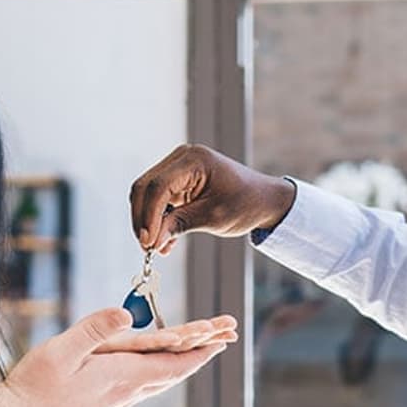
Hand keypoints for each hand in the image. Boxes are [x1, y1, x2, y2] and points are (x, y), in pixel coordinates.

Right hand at [0, 308, 230, 406]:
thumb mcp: (62, 351)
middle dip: (200, 353)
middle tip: (223, 339)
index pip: (173, 362)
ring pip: (157, 382)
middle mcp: (125, 395)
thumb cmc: (34, 389)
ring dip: (181, 365)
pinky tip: (154, 373)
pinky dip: (158, 375)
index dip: (200, 349)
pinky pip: (141, 389)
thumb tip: (127, 315)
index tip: (223, 339)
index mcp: (122, 377)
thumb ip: (95, 329)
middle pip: (172, 372)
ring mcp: (114, 405)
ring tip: (197, 351)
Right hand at [130, 144, 296, 254]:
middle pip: (145, 188)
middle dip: (142, 219)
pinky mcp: (177, 181)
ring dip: (148, 221)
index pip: (158, 186)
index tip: (148, 242)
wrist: (263, 200)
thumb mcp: (213, 217)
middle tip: (148, 247)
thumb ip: (180, 225)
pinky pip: (158, 200)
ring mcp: (177, 168)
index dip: (148, 216)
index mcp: (194, 160)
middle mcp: (181, 158)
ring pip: (147, 194)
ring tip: (156, 247)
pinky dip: (158, 220)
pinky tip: (164, 242)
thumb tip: (152, 240)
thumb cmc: (245, 203)